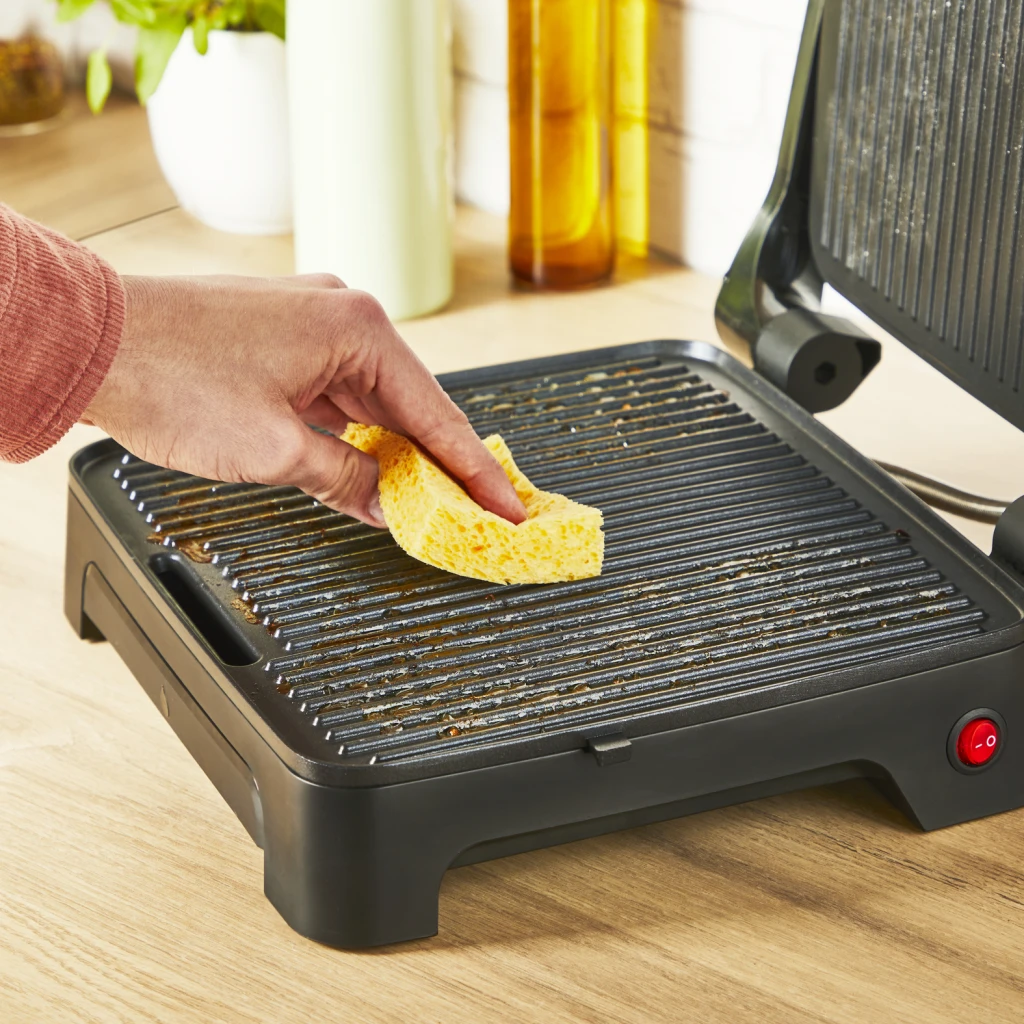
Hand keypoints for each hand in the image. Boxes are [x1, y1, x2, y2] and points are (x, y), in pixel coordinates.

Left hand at [83, 274, 527, 527]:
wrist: (91, 342)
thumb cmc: (173, 378)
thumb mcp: (276, 451)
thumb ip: (347, 480)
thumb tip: (386, 506)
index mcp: (357, 328)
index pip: (436, 414)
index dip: (475, 471)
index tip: (506, 507)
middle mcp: (342, 314)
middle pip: (410, 404)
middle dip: (436, 464)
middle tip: (471, 514)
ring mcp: (310, 323)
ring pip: (372, 401)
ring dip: (391, 452)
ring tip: (422, 504)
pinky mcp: (282, 339)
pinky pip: (337, 394)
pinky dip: (353, 435)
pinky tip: (366, 471)